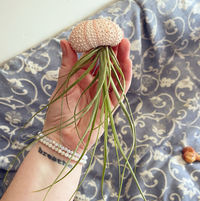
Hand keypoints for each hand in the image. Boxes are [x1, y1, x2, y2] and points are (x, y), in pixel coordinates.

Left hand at [43, 39, 131, 153]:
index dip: (98, 47)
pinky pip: (120, 91)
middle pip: (107, 66)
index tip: (102, 34)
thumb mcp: (62, 87)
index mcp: (81, 79)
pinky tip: (127, 65)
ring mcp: (103, 95)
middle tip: (117, 36)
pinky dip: (124, 78)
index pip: (92, 60)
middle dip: (113, 51)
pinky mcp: (110, 106)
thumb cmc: (58, 114)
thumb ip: (68, 66)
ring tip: (125, 45)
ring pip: (115, 76)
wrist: (62, 139)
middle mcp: (94, 86)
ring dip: (121, 61)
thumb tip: (65, 42)